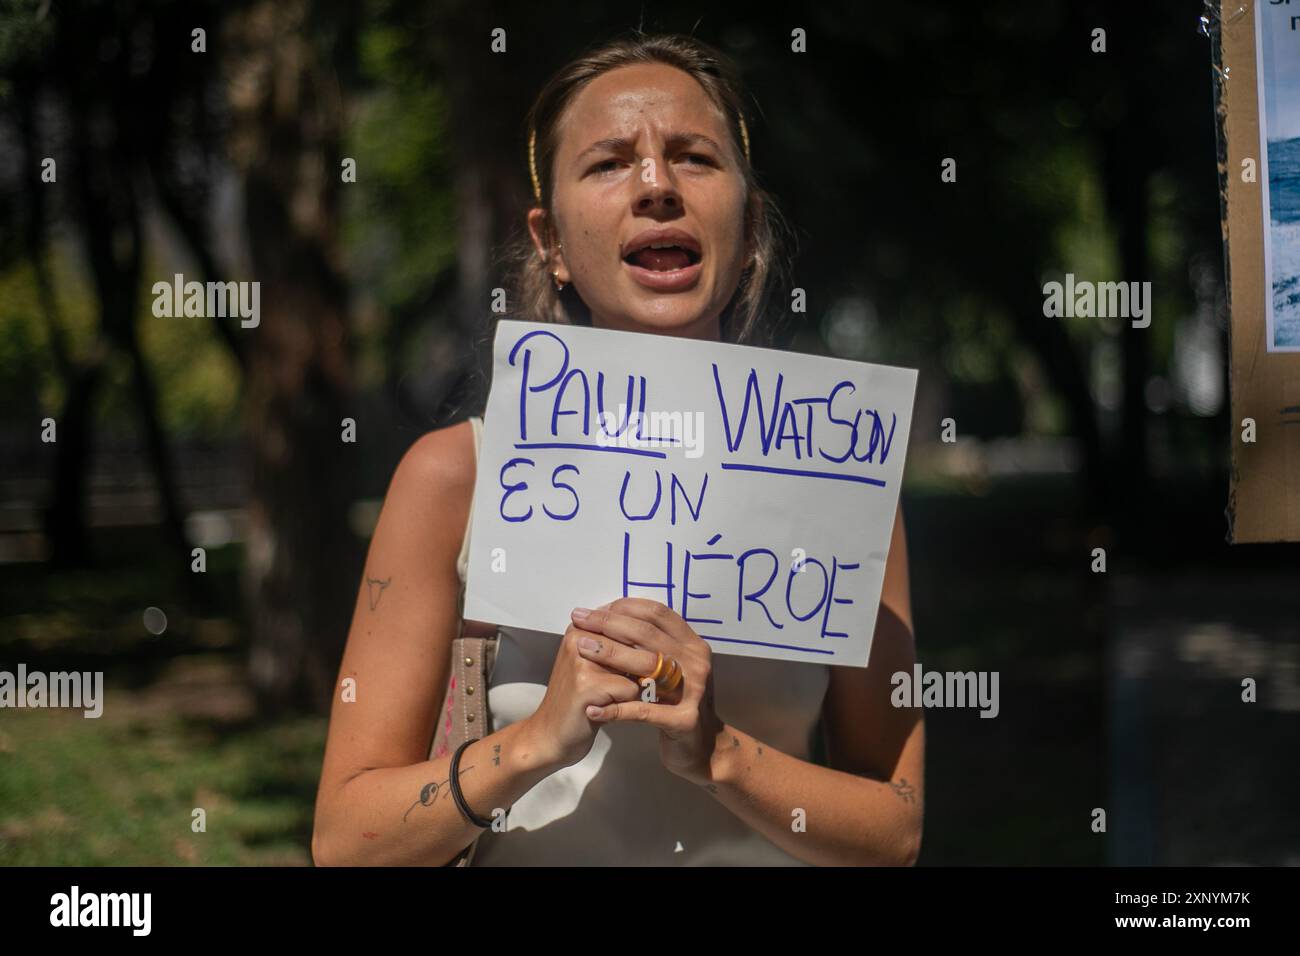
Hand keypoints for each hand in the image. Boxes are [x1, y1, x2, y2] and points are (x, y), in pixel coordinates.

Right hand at [522, 622, 643, 769]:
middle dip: (645, 664)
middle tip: (629, 684)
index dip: (646, 643)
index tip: (639, 663)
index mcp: (582, 627)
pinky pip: (631, 690)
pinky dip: (628, 703)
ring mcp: (582, 660)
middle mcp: (580, 638)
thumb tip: (659, 638)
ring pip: (638, 666)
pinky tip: (607, 707)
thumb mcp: (595, 664)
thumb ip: (619, 645)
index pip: (632, 620)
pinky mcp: (587, 684)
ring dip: (636, 685)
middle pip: (636, 641)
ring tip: (614, 695)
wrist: (550, 733)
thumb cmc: (578, 699)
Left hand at [569, 598, 722, 785]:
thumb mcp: (670, 667)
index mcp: (693, 644)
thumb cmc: (675, 702)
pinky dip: (615, 709)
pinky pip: (643, 710)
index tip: (592, 609)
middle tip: (578, 620)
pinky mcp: (684, 720)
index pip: (657, 614)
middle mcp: (697, 663)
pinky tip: (592, 709)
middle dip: (608, 624)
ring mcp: (694, 691)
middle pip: (647, 634)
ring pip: (645, 666)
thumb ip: (650, 643)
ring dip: (609, 655)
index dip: (623, 607)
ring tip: (579, 650)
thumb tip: (610, 613)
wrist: (700, 748)